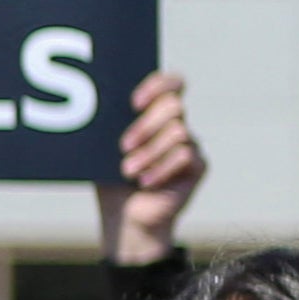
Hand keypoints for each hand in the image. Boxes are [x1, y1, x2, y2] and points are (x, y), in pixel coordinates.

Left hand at [98, 69, 199, 266]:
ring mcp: (190, 143)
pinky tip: (145, 182)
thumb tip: (100, 107)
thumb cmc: (112, 177)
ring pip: (178, 131)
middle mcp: (175, 123)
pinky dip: (161, 169)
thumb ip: (111, 127)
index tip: (133, 103)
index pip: (170, 83)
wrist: (126, 215)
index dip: (157, 86)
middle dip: (146, 124)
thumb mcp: (105, 150)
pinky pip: (185, 155)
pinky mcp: (198, 166)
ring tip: (128, 170)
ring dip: (150, 151)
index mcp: (153, 112)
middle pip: (173, 105)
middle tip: (123, 146)